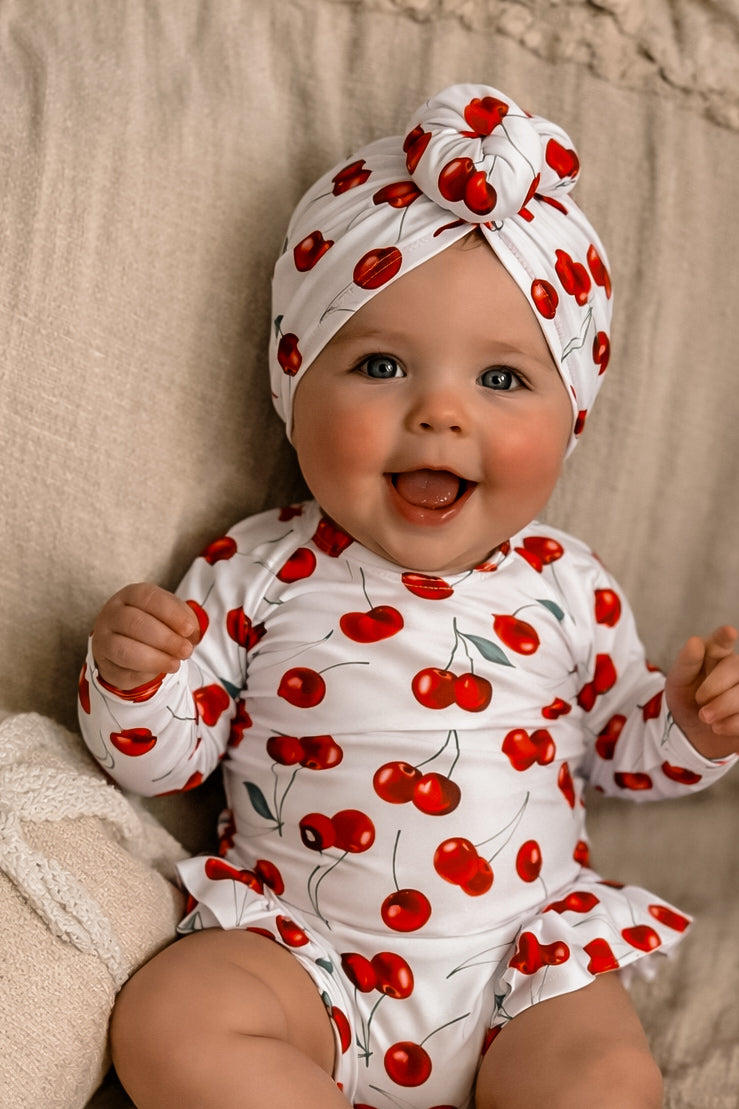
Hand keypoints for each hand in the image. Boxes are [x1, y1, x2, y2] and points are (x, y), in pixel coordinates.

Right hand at [92, 583, 200, 690]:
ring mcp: (103, 639)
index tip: (189, 629)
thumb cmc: (154, 624)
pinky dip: (143, 674)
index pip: (147, 597)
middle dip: (165, 639)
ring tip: (175, 664)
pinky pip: (121, 671)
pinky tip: (158, 672)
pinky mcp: (104, 664)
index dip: (171, 614)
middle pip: (134, 622)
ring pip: (123, 649)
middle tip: (186, 650)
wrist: (129, 645)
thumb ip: (184, 620)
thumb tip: (192, 635)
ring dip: (155, 659)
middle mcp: (112, 614)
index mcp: (130, 595)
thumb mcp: (171, 615)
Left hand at [665, 625, 738, 758]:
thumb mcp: (678, 680)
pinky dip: (731, 724)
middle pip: (736, 667)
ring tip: (704, 717)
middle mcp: (736, 667)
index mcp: (715, 653)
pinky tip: (718, 727)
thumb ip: (686, 662)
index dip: (724, 637)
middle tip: (698, 700)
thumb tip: (695, 642)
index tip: (728, 632)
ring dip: (722, 707)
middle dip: (714, 687)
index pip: (721, 641)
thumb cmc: (686, 697)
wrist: (692, 729)